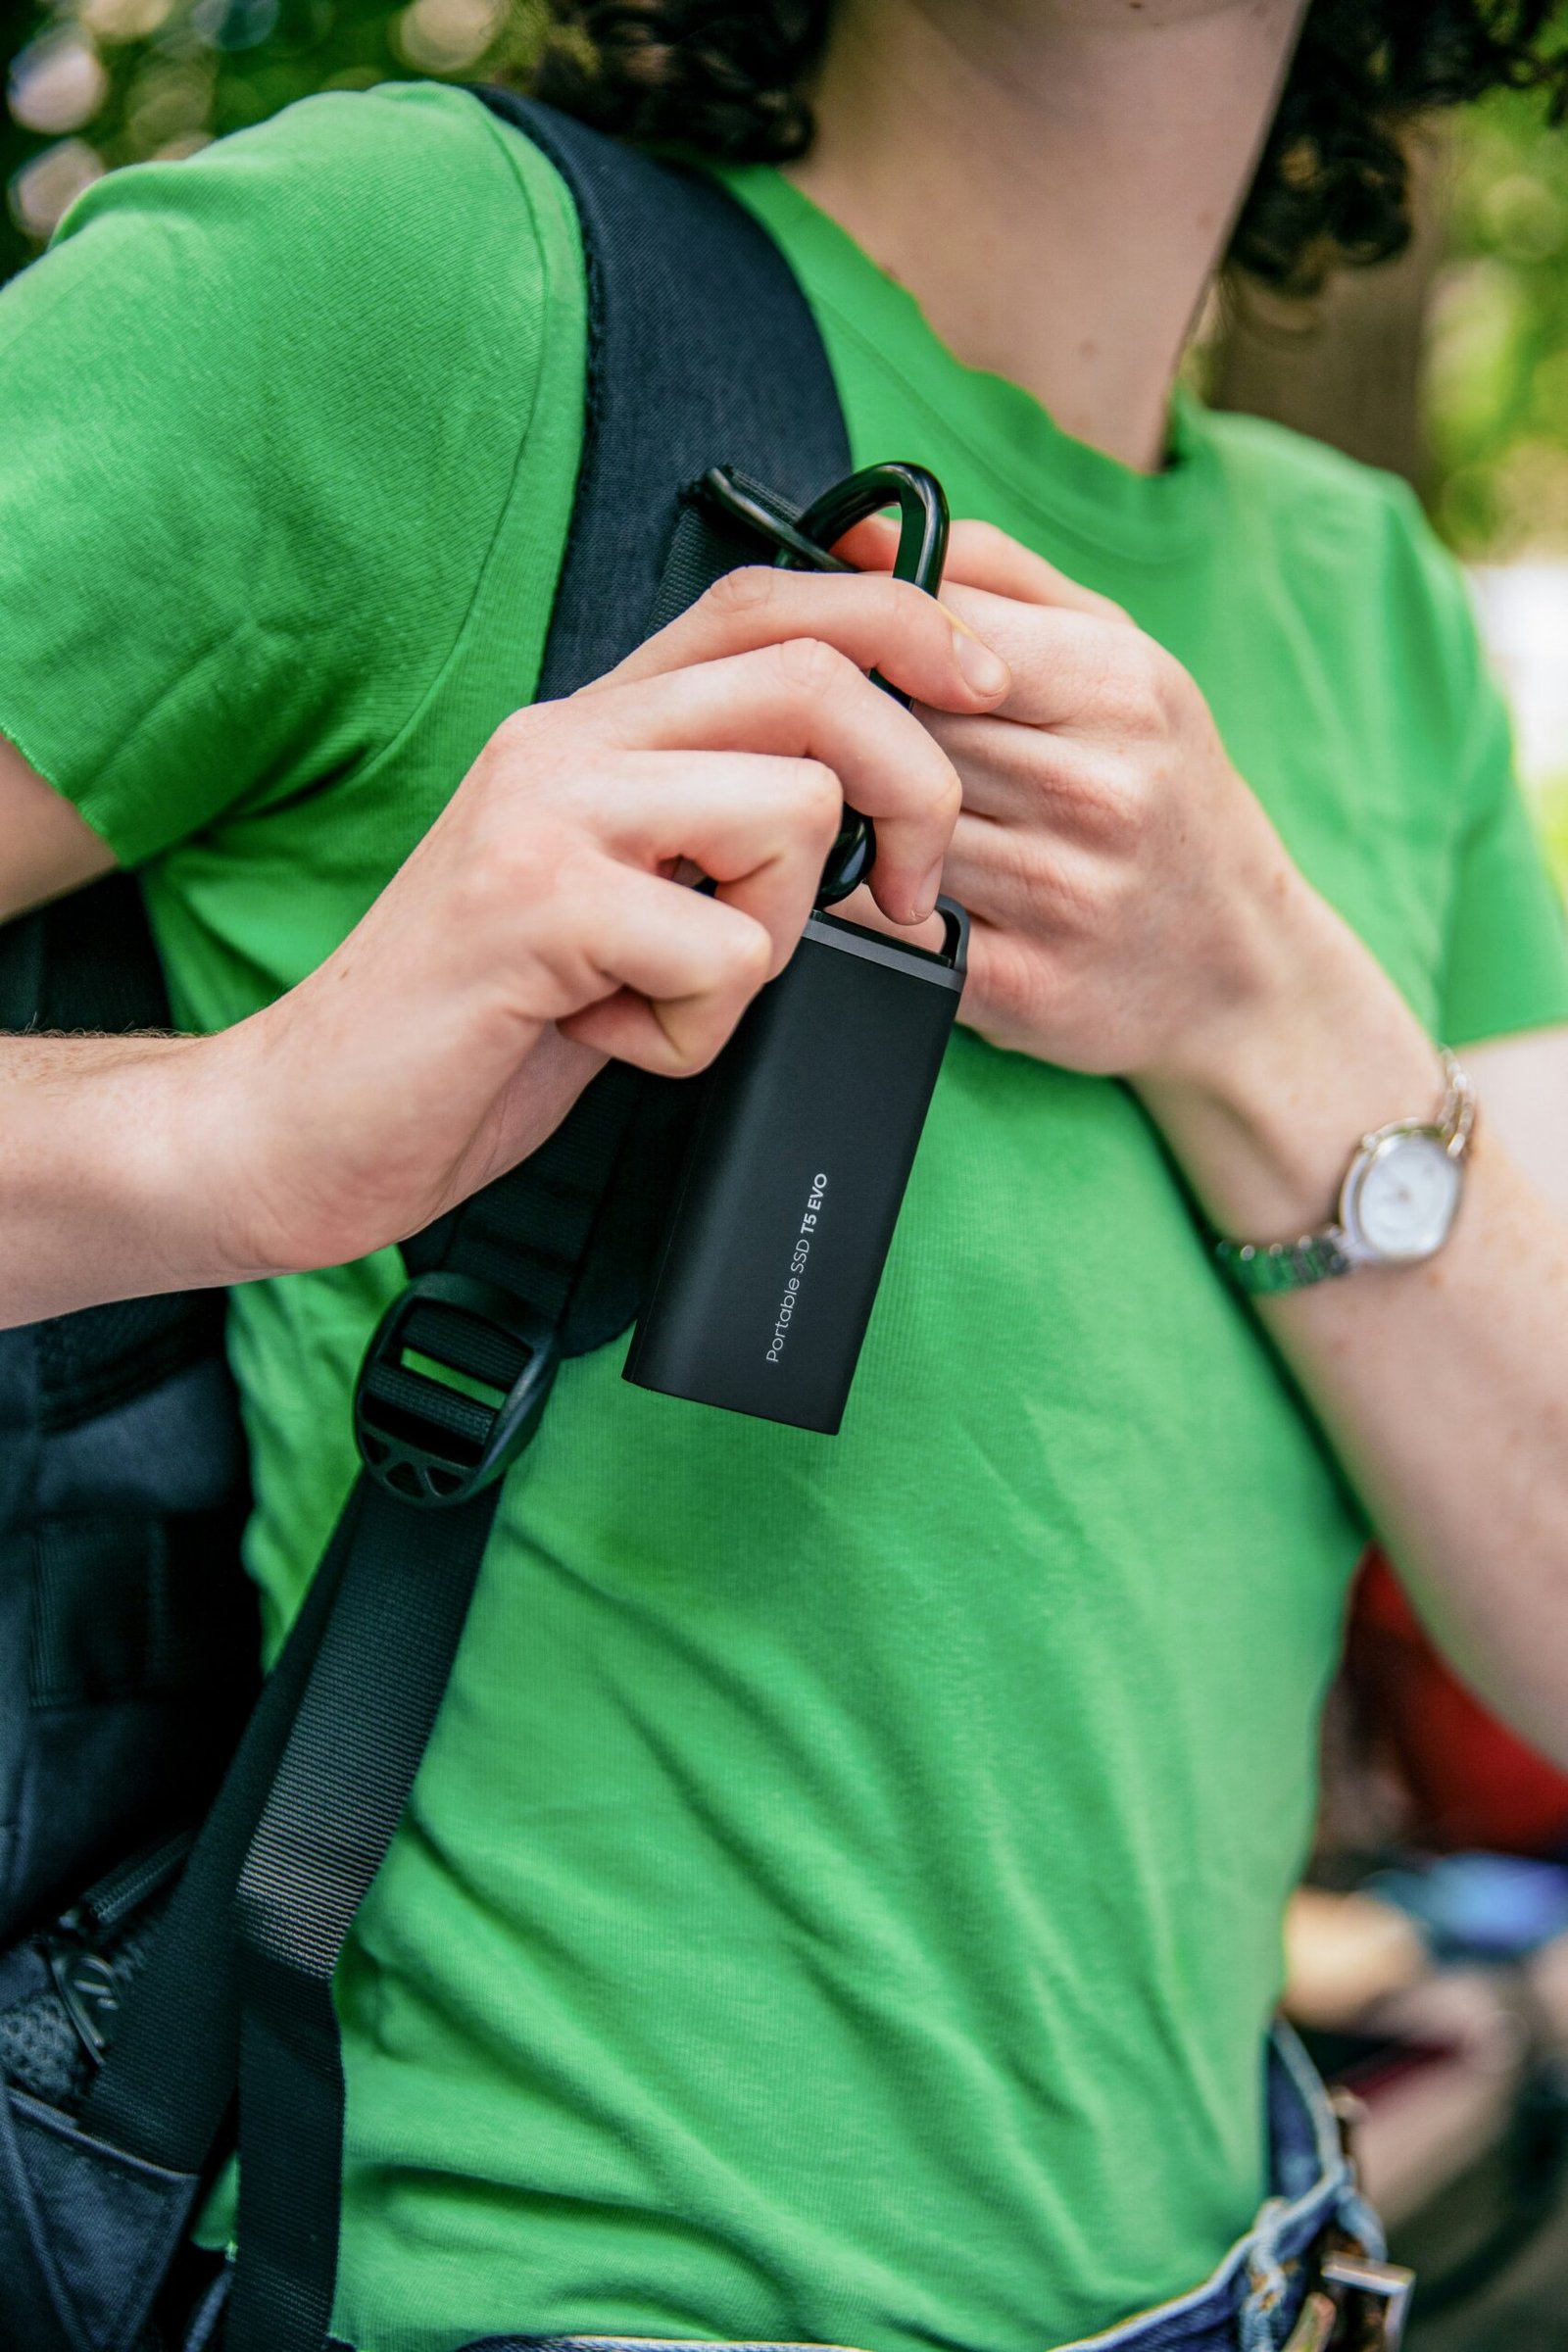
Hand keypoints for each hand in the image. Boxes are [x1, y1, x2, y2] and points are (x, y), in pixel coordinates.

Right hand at [200, 564, 1008, 1279]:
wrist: (310, 1120)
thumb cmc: (478, 1024)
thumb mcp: (611, 904)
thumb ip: (704, 840)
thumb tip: (870, 827)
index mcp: (593, 727)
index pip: (774, 603)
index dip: (905, 621)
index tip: (984, 688)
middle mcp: (569, 740)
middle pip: (818, 679)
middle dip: (915, 791)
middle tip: (902, 899)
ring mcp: (545, 814)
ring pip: (791, 812)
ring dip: (779, 937)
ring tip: (680, 990)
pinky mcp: (533, 907)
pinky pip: (724, 955)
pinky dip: (701, 1032)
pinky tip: (617, 1040)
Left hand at [837, 514, 1440, 1235]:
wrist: (1239, 969)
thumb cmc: (1163, 791)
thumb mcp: (1121, 658)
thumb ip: (994, 577)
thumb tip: (859, 526)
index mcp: (1120, 688)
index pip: (934, 632)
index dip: (870, 645)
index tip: (848, 660)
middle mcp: (1097, 788)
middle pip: (899, 727)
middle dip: (853, 730)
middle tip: (823, 736)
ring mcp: (1058, 891)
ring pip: (882, 823)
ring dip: (845, 814)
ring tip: (841, 805)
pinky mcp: (1016, 981)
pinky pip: (885, 923)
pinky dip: (856, 899)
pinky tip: (861, 882)